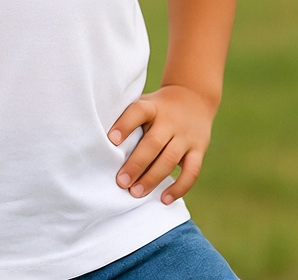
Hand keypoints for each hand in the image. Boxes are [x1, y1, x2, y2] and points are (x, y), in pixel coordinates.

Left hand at [108, 85, 214, 204]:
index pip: (138, 112)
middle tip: (121, 182)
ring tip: (136, 193)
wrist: (194, 97)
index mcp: (153, 107)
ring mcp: (186, 136)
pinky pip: (191, 171)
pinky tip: (164, 199)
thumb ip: (127, 118)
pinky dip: (179, 188)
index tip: (111, 140)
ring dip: (152, 178)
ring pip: (170, 159)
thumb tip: (98, 140)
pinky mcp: (199, 149)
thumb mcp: (144, 102)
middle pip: (153, 142)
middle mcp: (170, 121)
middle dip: (136, 164)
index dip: (125, 125)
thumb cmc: (158, 107)